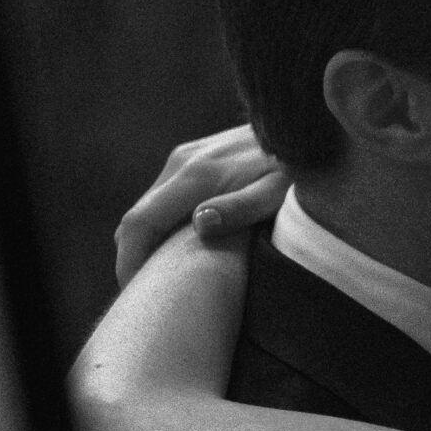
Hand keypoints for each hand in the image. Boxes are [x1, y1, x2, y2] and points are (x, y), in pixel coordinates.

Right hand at [113, 123, 286, 285]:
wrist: (302, 128)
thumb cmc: (296, 168)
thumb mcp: (277, 192)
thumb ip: (241, 208)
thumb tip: (200, 224)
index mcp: (196, 175)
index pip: (140, 223)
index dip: (129, 262)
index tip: (134, 296)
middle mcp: (181, 163)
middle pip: (137, 219)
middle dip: (134, 259)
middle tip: (147, 301)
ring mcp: (185, 158)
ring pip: (148, 210)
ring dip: (147, 245)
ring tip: (163, 284)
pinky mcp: (193, 158)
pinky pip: (163, 199)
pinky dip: (161, 229)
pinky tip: (179, 253)